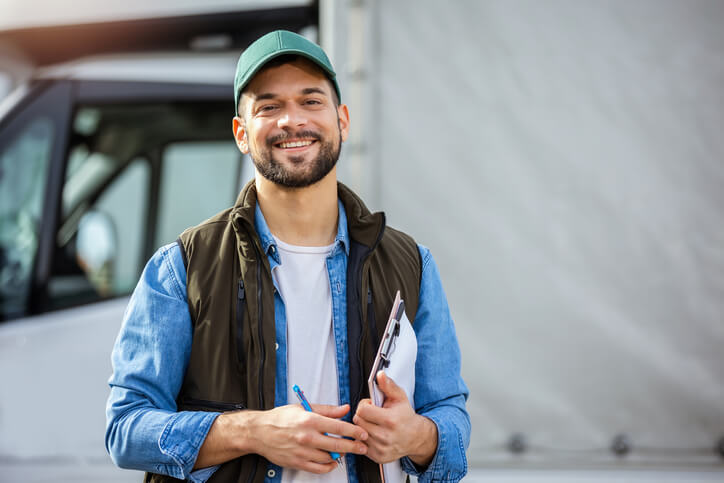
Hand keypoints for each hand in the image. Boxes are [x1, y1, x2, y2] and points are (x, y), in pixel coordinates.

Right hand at [248, 403, 367, 473]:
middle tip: (362, 447)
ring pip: (329, 457)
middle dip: (353, 446)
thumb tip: (344, 409)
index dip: (354, 431)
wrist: (259, 432)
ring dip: (340, 455)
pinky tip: (332, 461)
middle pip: (337, 444)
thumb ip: (327, 409)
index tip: (362, 433)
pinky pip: (318, 468)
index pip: (338, 427)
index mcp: (310, 420)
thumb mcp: (303, 407)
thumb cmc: (280, 419)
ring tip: (344, 451)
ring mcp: (302, 451)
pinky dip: (328, 466)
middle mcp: (307, 437)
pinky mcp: (297, 462)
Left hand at [353, 371, 437, 465]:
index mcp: (390, 420)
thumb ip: (388, 385)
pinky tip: (373, 434)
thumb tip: (380, 375)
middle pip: (358, 421)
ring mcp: (381, 448)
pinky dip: (364, 438)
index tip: (371, 405)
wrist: (415, 437)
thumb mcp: (399, 397)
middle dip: (363, 415)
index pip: (362, 410)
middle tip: (372, 414)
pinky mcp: (378, 457)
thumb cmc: (406, 417)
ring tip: (373, 423)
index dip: (365, 405)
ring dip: (363, 427)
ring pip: (358, 433)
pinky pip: (361, 444)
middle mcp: (385, 436)